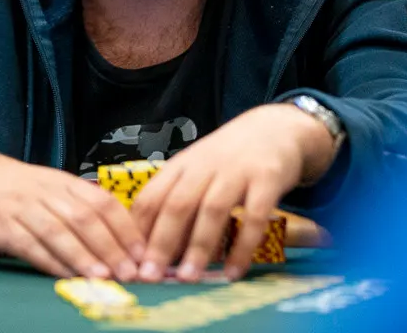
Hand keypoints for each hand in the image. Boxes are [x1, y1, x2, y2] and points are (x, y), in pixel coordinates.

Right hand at [0, 149, 145, 279]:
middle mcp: (48, 192)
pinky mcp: (1, 226)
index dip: (125, 229)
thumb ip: (85, 208)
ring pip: (59, 232)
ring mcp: (23, 208)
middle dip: (111, 247)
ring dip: (83, 257)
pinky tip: (65, 276)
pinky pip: (29, 245)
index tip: (143, 253)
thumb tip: (126, 238)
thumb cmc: (22, 190)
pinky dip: (49, 262)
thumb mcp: (55, 188)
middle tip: (129, 273)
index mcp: (67, 183)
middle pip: (85, 218)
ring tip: (103, 277)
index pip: (103, 202)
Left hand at [130, 103, 335, 283]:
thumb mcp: (197, 171)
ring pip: (212, 210)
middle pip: (178, 204)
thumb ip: (179, 203)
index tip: (130, 262)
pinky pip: (254, 216)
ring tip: (188, 278)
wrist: (276, 128)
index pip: (151, 197)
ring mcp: (237, 171)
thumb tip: (157, 252)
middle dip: (162, 242)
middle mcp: (205, 166)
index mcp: (182, 165)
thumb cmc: (229, 158)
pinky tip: (234, 272)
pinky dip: (243, 246)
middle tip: (151, 276)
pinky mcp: (267, 180)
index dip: (138, 231)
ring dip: (198, 246)